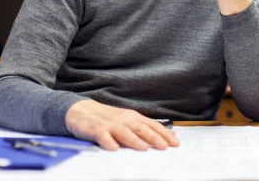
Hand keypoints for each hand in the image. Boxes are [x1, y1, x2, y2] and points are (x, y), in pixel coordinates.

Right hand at [65, 100, 179, 150]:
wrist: (82, 111)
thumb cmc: (108, 119)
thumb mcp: (128, 121)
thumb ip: (143, 128)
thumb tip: (165, 136)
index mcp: (133, 117)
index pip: (152, 125)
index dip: (164, 134)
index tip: (175, 142)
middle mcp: (124, 120)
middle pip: (141, 128)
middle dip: (154, 138)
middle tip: (165, 147)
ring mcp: (110, 124)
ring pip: (124, 132)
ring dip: (135, 141)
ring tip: (144, 148)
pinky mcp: (96, 130)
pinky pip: (103, 136)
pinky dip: (109, 142)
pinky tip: (114, 149)